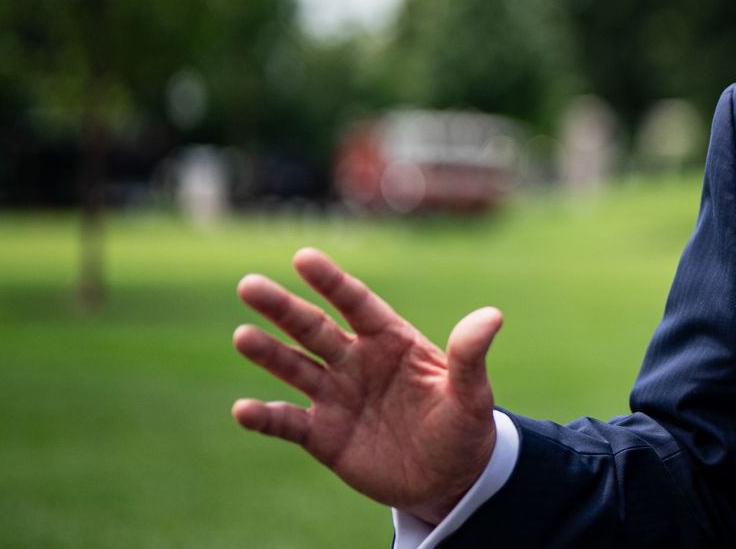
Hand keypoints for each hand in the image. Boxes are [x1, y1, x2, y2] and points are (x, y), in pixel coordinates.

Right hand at [231, 247, 503, 522]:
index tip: (303, 257)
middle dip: (283, 308)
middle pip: (314, 328)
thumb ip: (470, 356)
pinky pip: (287, 422)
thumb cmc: (462, 427)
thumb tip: (492, 316)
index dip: (331, 281)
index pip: (357, 303)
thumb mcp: (471, 394)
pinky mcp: (323, 435)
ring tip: (242, 336)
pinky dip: (265, 416)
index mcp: (391, 341)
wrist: (448, 479)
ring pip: (295, 368)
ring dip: (268, 354)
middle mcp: (357, 362)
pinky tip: (242, 409)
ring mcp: (336, 396)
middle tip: (249, 285)